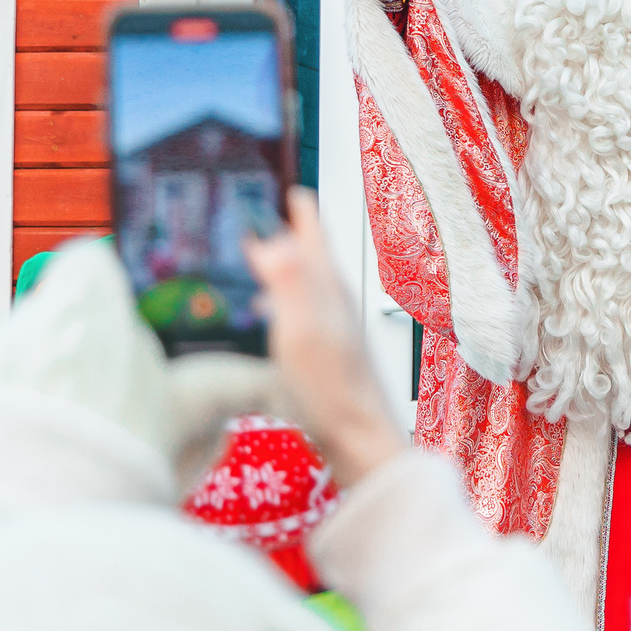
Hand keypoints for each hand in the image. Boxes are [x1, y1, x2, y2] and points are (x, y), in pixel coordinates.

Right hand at [241, 189, 406, 487]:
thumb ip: (289, 283)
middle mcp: (336, 307)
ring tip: (270, 264)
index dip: (303, 215)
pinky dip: (288, 307)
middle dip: (297, 236)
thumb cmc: (331, 390)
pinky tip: (274, 323)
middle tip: (281, 217)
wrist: (360, 440)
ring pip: (312, 289)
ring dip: (291, 271)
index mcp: (328, 293)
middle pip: (316, 261)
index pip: (315, 241)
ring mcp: (336, 332)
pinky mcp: (331, 358)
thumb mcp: (300, 331)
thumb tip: (276, 237)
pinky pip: (306, 317)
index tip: (295, 190)